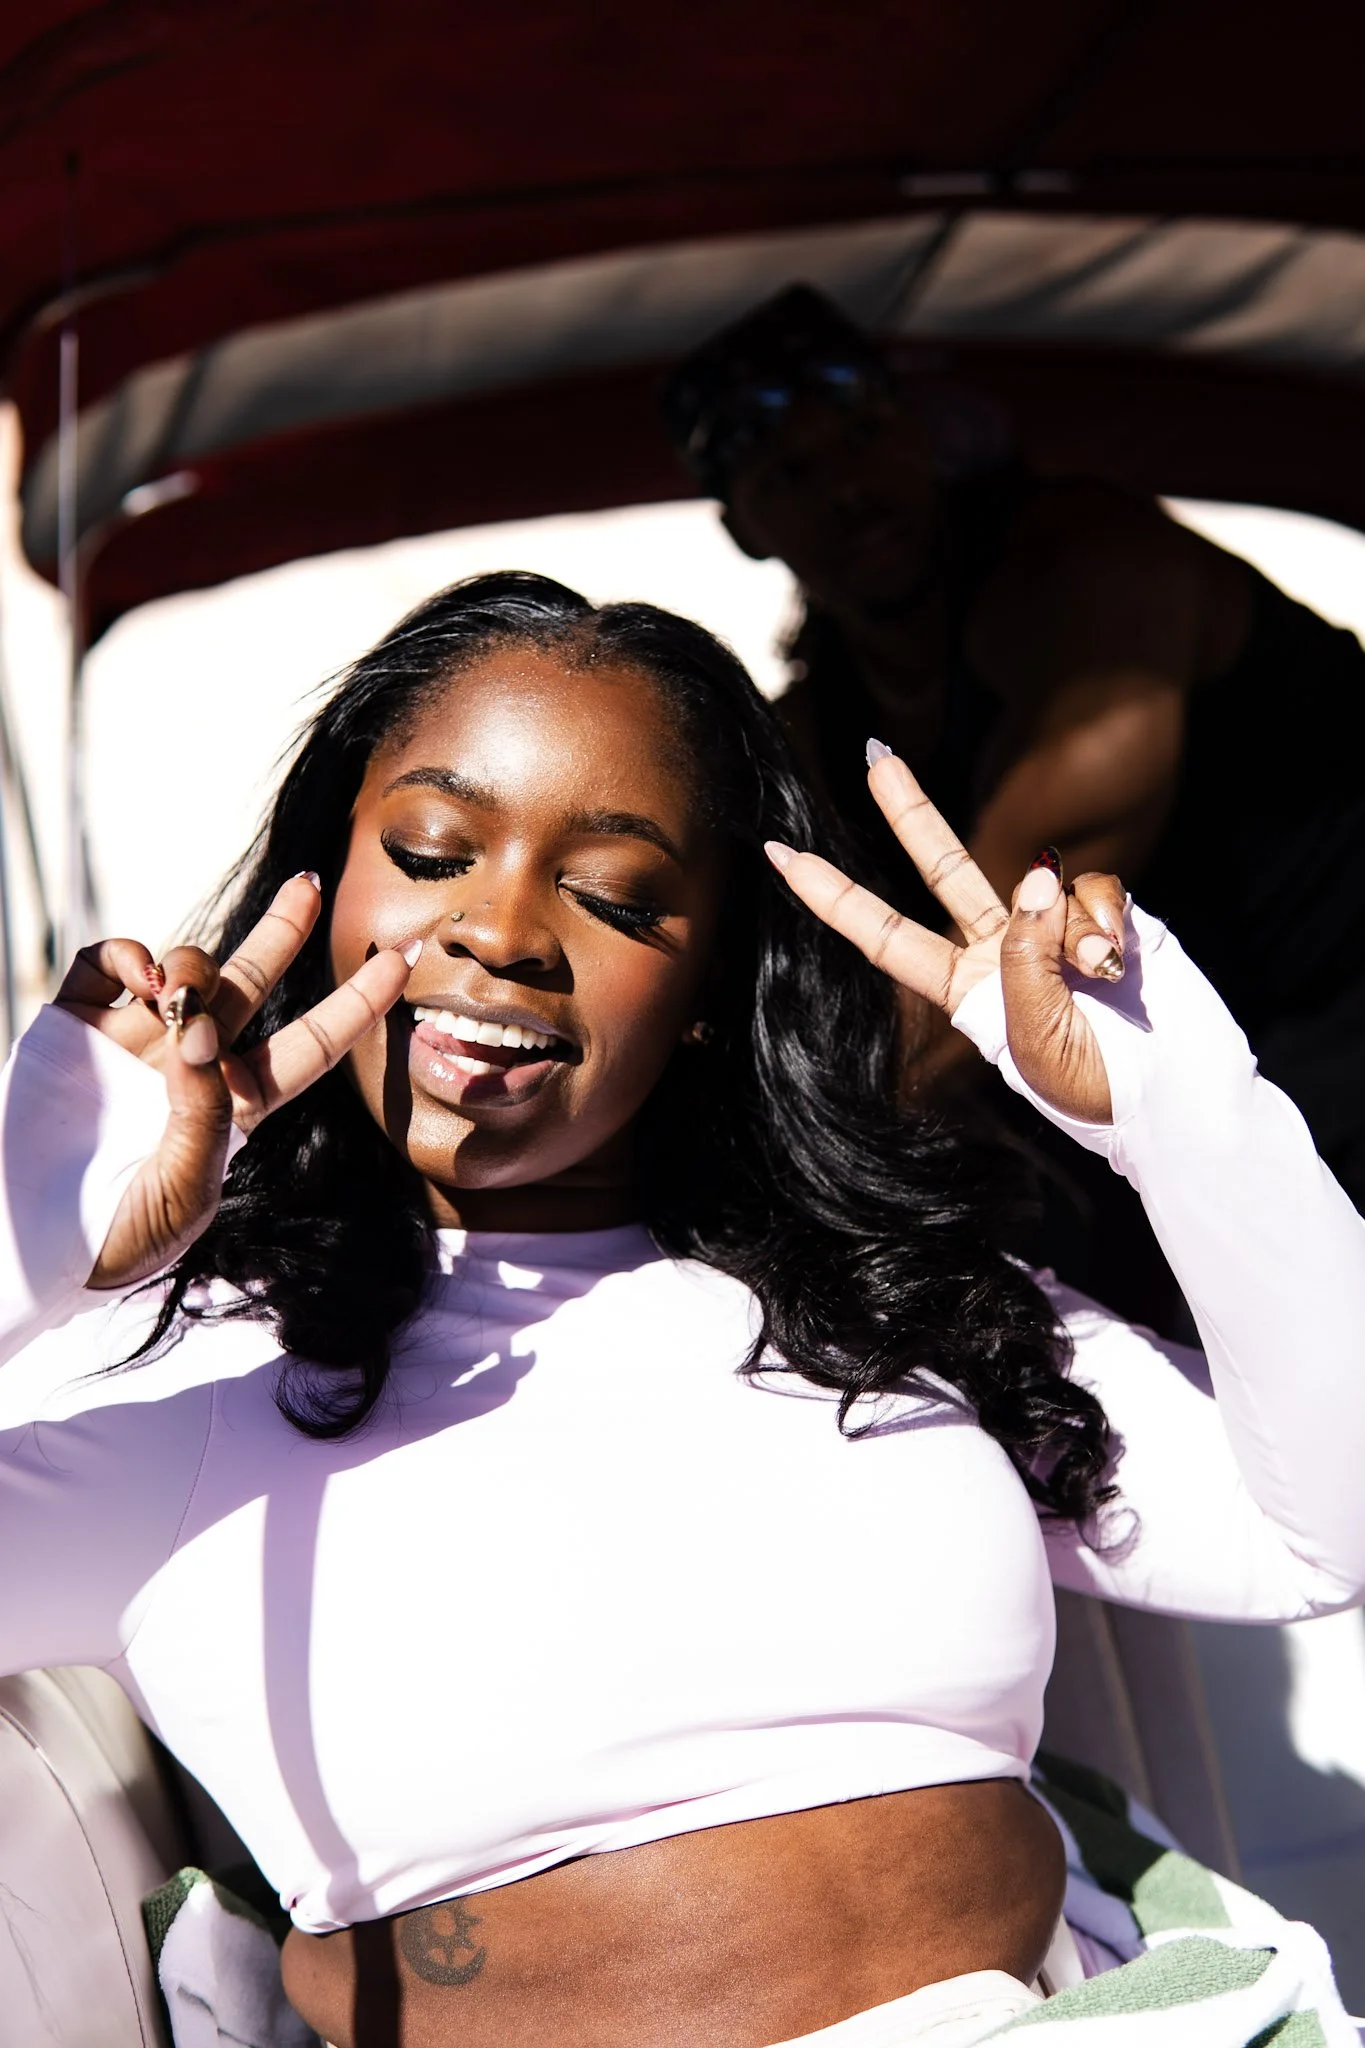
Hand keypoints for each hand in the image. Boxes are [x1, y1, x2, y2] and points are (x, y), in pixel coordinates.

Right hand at [55, 873, 417, 1289]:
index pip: (312, 1044)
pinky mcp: (76, 1026)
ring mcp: (134, 1039)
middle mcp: (191, 1064)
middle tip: (310, 883)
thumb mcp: (184, 1188)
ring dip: (194, 965)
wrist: (22, 1244)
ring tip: (175, 997)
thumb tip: (201, 1030)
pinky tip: (139, 977)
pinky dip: (125, 955)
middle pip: (253, 982)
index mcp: (236, 1106)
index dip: (358, 1002)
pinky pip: (107, 966)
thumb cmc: (115, 1236)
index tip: (403, 958)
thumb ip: (203, 1110)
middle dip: (283, 928)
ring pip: (186, 969)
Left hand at [765, 752, 1127, 1123]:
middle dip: (911, 812)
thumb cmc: (1097, 1087)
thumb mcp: (1035, 1038)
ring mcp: (1056, 931)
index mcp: (966, 992)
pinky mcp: (1111, 915)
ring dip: (1071, 927)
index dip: (833, 895)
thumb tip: (1035, 874)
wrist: (1180, 1098)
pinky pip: (1094, 886)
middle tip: (875, 753)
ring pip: (1042, 884)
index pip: (885, 934)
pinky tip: (1121, 958)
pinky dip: (1107, 915)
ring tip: (1100, 978)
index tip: (780, 855)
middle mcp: (1003, 953)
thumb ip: (1025, 955)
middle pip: (945, 870)